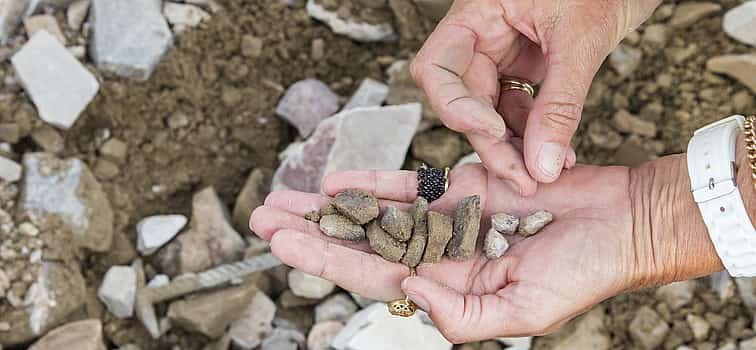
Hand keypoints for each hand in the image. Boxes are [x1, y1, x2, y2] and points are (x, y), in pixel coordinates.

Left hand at [249, 161, 715, 341]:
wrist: (619, 223)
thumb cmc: (582, 273)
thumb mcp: (525, 311)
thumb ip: (463, 315)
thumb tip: (407, 292)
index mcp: (447, 288)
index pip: (373, 277)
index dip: (326, 262)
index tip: (283, 247)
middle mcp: (439, 256)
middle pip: (361, 244)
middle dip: (311, 234)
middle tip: (262, 219)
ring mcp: (448, 220)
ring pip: (376, 213)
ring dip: (329, 208)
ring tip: (282, 200)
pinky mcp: (465, 186)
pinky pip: (411, 183)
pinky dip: (375, 182)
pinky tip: (337, 182)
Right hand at [411, 0, 661, 193]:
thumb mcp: (580, 40)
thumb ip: (560, 104)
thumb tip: (544, 163)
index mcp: (476, 14)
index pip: (436, 69)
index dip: (456, 107)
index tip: (494, 131)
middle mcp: (481, 36)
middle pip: (464, 101)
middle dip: (492, 143)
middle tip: (523, 178)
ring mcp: (501, 54)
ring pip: (490, 113)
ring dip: (514, 148)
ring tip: (544, 173)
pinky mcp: (525, 68)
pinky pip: (518, 110)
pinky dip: (535, 135)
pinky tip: (556, 155)